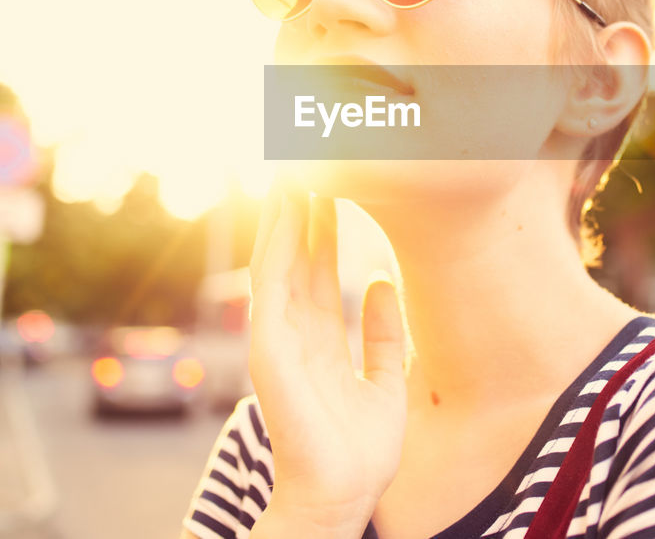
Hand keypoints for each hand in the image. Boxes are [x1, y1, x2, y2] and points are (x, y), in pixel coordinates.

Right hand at [247, 186, 406, 529]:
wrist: (343, 496)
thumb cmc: (361, 452)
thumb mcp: (386, 381)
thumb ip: (382, 334)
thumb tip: (381, 280)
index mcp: (319, 342)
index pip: (317, 271)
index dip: (323, 229)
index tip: (334, 186)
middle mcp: (294, 334)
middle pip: (295, 258)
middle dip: (302, 210)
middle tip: (310, 159)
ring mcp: (277, 340)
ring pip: (277, 262)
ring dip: (283, 215)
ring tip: (293, 168)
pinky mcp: (268, 350)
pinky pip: (271, 286)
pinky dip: (275, 245)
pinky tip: (284, 211)